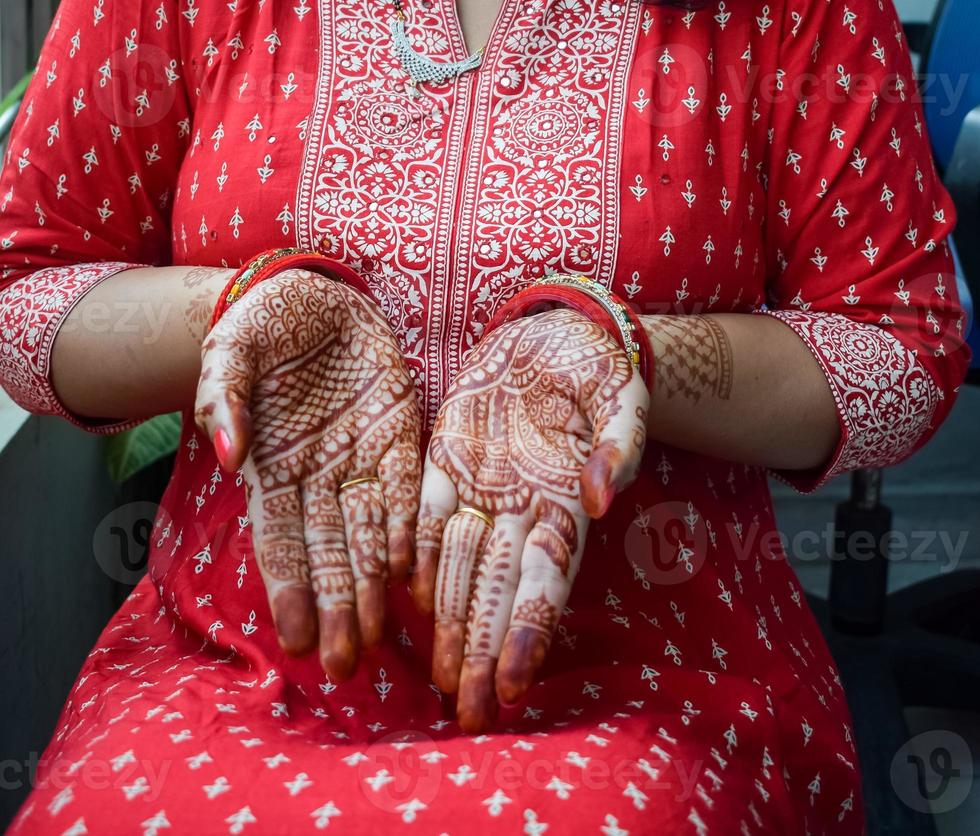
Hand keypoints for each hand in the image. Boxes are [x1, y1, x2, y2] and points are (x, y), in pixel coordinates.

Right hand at [194, 271, 420, 679]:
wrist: (314, 291)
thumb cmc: (263, 325)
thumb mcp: (229, 350)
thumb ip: (222, 397)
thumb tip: (228, 456)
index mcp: (274, 466)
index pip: (280, 540)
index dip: (289, 589)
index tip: (295, 640)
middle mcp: (320, 474)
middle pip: (329, 551)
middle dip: (336, 607)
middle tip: (344, 664)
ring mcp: (362, 456)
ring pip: (370, 531)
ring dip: (375, 583)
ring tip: (380, 636)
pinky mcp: (400, 430)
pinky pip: (408, 483)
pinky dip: (409, 524)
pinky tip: (412, 566)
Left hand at [412, 309, 647, 730]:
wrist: (554, 332)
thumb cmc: (598, 366)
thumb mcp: (622, 395)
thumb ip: (619, 443)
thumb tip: (604, 497)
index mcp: (565, 504)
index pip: (546, 582)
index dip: (530, 634)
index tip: (514, 686)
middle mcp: (521, 509)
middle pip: (500, 592)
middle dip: (484, 652)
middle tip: (466, 714)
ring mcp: (481, 488)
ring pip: (461, 566)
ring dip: (451, 622)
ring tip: (442, 680)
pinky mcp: (447, 460)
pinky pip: (427, 514)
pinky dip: (420, 555)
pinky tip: (412, 598)